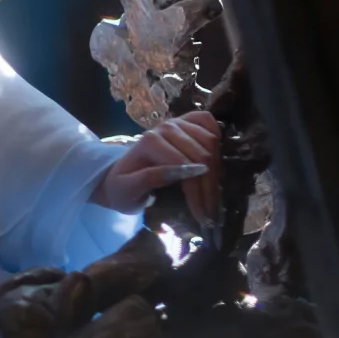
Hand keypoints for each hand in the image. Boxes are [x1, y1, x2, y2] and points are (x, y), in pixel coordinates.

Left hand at [94, 109, 221, 223]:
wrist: (121, 174)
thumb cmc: (123, 186)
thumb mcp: (128, 189)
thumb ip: (152, 178)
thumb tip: (186, 171)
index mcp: (149, 141)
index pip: (184, 166)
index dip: (196, 194)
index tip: (203, 217)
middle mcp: (166, 127)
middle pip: (202, 156)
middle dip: (209, 188)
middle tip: (211, 213)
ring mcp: (177, 122)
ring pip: (211, 142)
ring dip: (217, 170)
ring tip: (212, 194)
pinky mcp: (185, 120)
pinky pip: (209, 122)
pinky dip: (217, 137)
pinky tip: (216, 159)